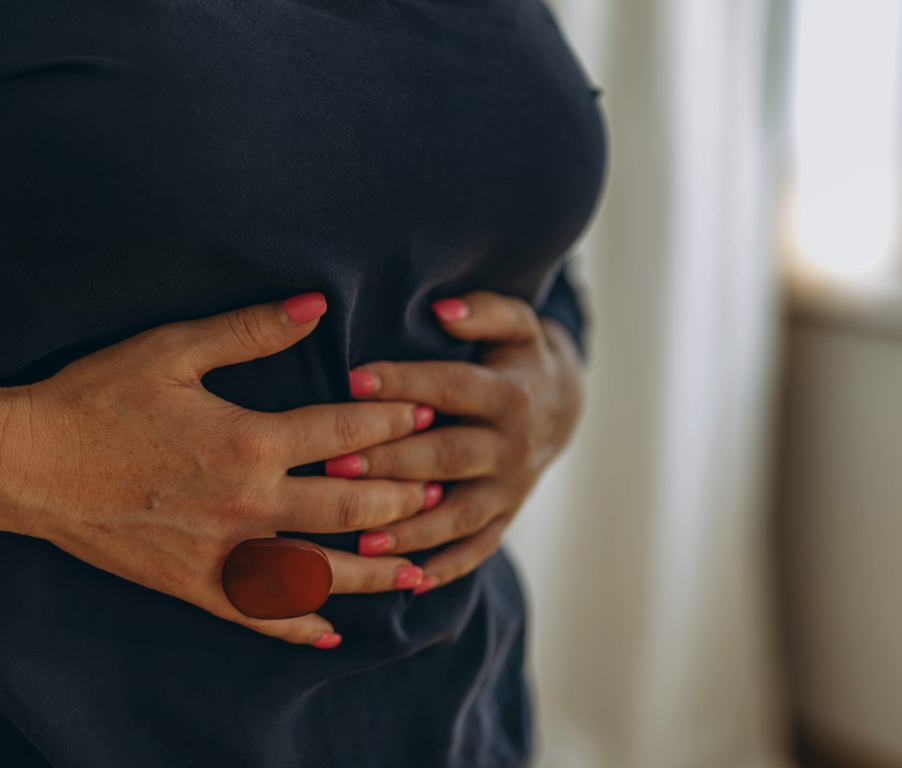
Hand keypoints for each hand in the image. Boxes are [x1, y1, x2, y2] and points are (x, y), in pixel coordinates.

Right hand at [0, 294, 439, 647]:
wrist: (26, 464)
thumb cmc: (94, 398)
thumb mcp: (172, 350)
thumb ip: (250, 330)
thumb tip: (316, 303)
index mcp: (249, 440)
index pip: (343, 429)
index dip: (390, 419)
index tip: (423, 415)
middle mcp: (248, 504)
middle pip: (349, 506)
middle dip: (401, 497)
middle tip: (440, 492)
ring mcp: (222, 552)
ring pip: (319, 570)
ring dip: (373, 570)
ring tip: (416, 568)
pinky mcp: (193, 584)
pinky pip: (259, 612)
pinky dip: (300, 624)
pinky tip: (332, 629)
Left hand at [336, 291, 583, 592]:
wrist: (565, 405)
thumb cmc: (517, 357)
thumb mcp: (517, 323)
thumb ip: (484, 312)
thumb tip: (443, 308)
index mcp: (510, 394)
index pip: (451, 388)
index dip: (403, 382)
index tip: (352, 378)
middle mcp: (512, 446)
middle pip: (446, 456)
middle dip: (391, 463)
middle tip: (336, 465)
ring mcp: (510, 489)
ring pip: (457, 515)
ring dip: (410, 530)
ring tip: (360, 541)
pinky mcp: (506, 518)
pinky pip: (476, 549)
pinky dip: (444, 568)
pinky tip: (404, 582)